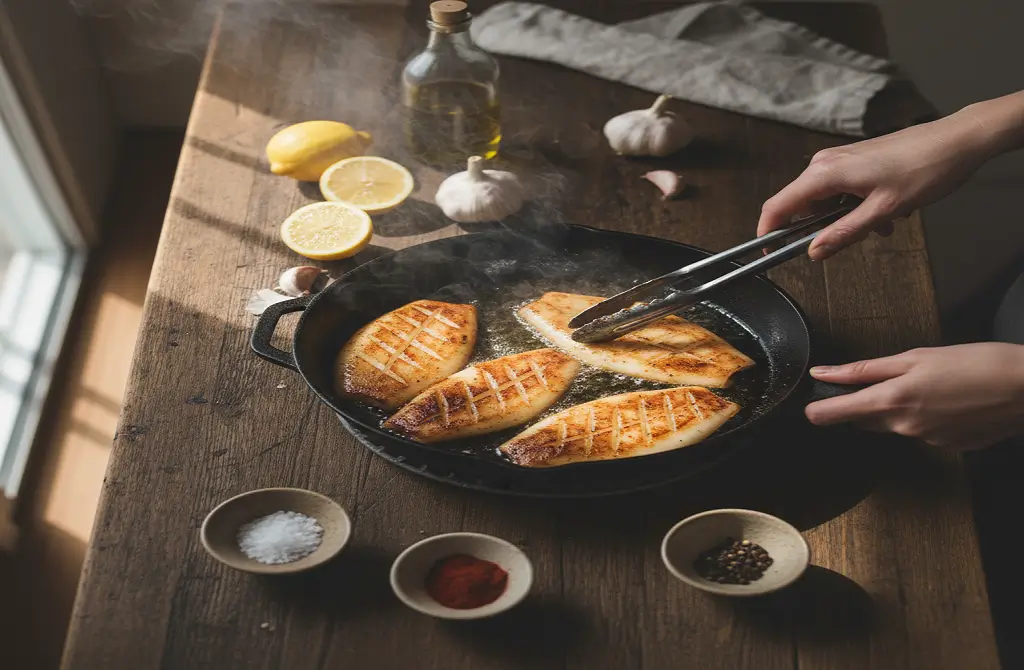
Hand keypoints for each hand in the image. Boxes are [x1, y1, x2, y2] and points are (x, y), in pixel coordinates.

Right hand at [758, 112, 992, 259]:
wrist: (957, 140)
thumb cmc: (925, 170)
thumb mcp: (883, 211)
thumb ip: (843, 233)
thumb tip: (814, 252)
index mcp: (824, 174)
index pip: (777, 206)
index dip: (768, 234)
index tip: (770, 255)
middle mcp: (825, 164)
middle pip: (801, 207)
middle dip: (820, 231)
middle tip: (848, 243)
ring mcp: (839, 160)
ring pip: (824, 202)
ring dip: (844, 221)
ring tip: (880, 227)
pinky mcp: (853, 160)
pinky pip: (840, 192)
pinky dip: (855, 208)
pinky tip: (884, 215)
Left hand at [806, 343, 1023, 450]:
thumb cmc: (976, 363)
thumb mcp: (916, 357)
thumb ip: (865, 369)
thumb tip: (825, 373)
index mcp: (893, 399)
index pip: (837, 414)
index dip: (819, 411)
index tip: (809, 407)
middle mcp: (905, 427)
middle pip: (865, 420)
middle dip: (865, 404)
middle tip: (886, 382)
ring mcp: (926, 440)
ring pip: (895, 425)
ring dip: (900, 408)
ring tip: (932, 386)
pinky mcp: (947, 447)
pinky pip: (922, 431)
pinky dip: (927, 417)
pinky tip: (949, 402)